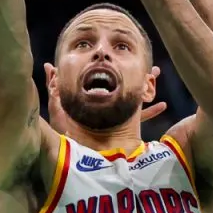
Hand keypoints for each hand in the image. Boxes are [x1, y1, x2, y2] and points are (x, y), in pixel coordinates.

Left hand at [44, 63, 167, 132]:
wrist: (79, 154)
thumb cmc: (63, 132)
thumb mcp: (58, 107)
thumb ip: (55, 87)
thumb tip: (49, 65)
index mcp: (92, 102)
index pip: (102, 83)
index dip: (109, 71)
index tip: (115, 59)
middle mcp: (106, 109)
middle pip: (122, 86)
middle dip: (133, 74)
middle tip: (143, 63)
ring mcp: (117, 117)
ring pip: (134, 97)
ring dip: (146, 85)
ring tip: (155, 74)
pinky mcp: (125, 126)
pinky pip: (140, 116)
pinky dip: (152, 110)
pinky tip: (163, 105)